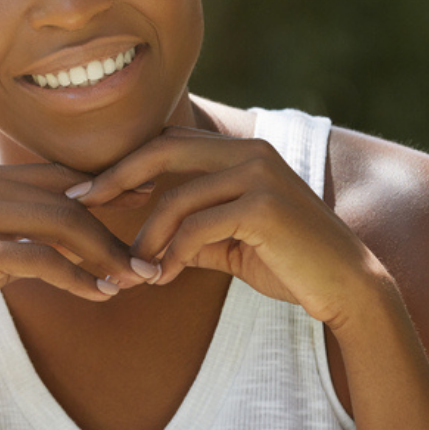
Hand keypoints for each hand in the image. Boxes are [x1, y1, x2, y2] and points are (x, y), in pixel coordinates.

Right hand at [0, 162, 148, 354]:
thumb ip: (28, 232)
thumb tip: (81, 239)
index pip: (62, 176)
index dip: (107, 189)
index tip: (145, 205)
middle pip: (70, 198)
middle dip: (116, 228)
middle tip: (150, 257)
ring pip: (64, 223)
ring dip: (106, 254)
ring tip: (134, 279)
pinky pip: (41, 259)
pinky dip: (77, 277)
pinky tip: (98, 294)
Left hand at [69, 126, 385, 327]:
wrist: (347, 287)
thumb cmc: (286, 262)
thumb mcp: (228, 240)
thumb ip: (189, 229)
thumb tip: (142, 238)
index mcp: (240, 151)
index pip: (168, 142)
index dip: (124, 162)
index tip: (87, 188)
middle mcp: (249, 151)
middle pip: (161, 150)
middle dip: (114, 176)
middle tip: (81, 203)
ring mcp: (258, 174)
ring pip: (175, 196)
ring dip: (146, 236)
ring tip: (134, 268)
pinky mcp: (263, 205)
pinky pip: (197, 225)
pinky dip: (173, 253)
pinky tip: (164, 276)